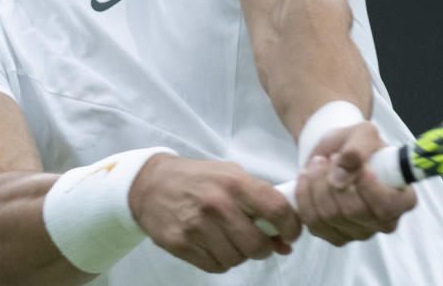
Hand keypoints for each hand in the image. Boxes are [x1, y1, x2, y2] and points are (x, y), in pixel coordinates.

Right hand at [129, 154, 300, 272]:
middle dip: (265, 248)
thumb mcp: (232, 176)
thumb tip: (285, 242)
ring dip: (241, 254)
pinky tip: (215, 244)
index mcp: (235, 183)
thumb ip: (261, 203)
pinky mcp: (181, 244)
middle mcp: (217, 204)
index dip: (292, 227)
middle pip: (258, 245)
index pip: (277, 210)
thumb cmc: (199, 178)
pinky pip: (216, 266)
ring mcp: (197, 226)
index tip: (291, 233)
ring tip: (232, 239)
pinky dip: (221, 260)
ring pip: (237, 259)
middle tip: (260, 241)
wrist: (151, 184)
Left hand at [294, 122, 416, 245]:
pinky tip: (307, 178)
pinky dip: (304, 196)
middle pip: (353, 211)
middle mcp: (384, 221)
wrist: (335, 153)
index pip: (387, 205)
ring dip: (317, 185)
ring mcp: (359, 232)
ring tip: (318, 164)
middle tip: (330, 158)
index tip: (360, 167)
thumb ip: (357, 149)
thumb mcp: (363, 134)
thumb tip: (340, 174)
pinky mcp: (335, 235)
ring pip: (329, 216)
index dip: (369, 188)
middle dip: (333, 180)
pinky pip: (313, 222)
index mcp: (401, 199)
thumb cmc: (356, 144)